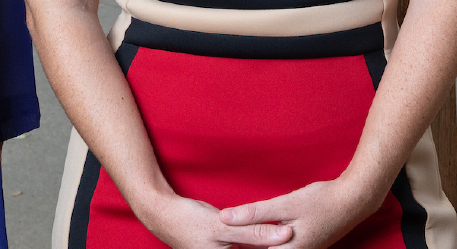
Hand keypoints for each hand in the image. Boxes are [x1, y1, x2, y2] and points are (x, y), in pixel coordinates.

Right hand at [130, 191, 291, 248]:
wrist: (160, 212)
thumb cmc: (186, 220)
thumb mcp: (222, 225)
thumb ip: (254, 231)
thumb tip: (286, 234)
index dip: (279, 248)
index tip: (296, 238)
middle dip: (274, 244)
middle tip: (294, 230)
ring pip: (253, 248)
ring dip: (266, 241)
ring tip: (288, 231)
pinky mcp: (226, 246)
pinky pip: (247, 244)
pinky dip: (257, 238)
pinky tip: (271, 231)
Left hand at [219, 177, 382, 248]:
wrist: (355, 199)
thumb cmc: (322, 200)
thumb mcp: (284, 204)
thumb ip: (254, 213)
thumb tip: (224, 218)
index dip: (238, 244)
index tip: (223, 239)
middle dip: (247, 242)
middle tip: (227, 231)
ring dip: (257, 240)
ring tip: (238, 231)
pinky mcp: (307, 244)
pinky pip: (281, 246)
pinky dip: (268, 239)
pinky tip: (258, 230)